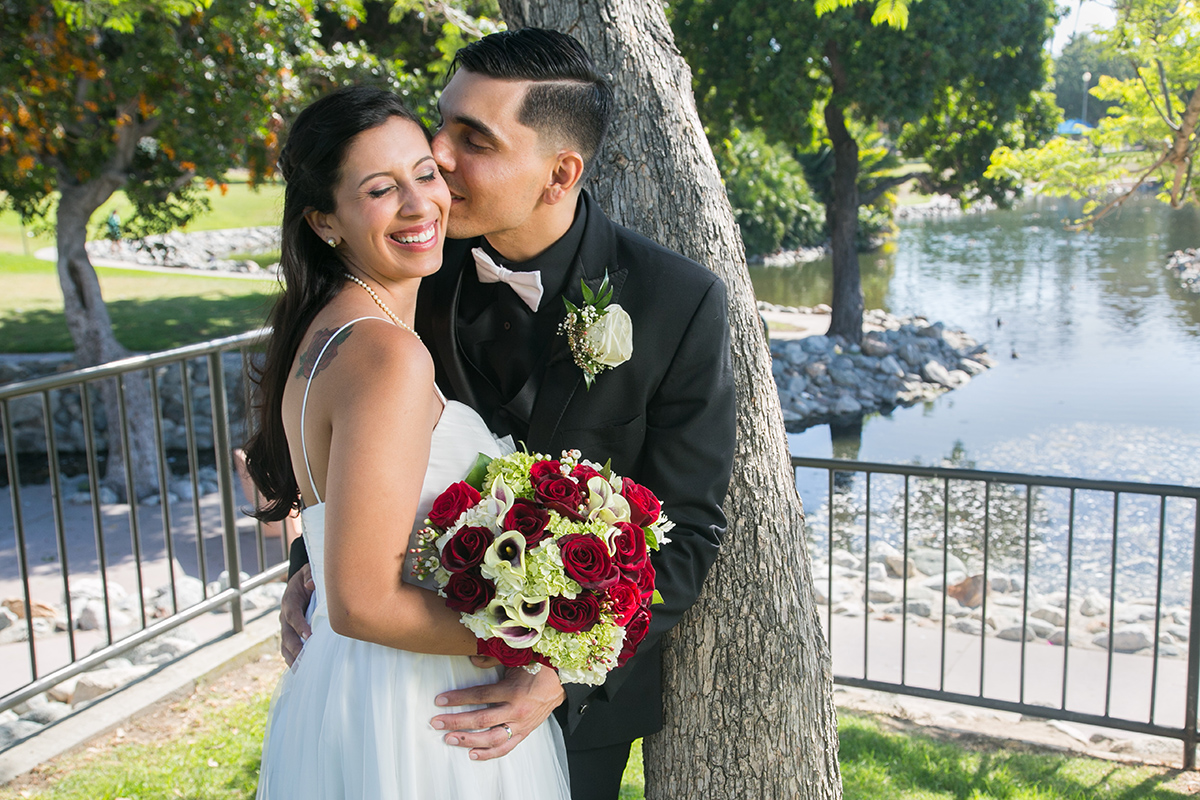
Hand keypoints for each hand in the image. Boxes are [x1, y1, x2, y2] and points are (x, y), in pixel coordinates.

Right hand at [280, 564, 313, 665]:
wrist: (301, 582)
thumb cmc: (309, 577)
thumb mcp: (309, 571)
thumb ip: (310, 575)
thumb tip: (311, 584)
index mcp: (289, 600)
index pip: (292, 614)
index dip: (299, 625)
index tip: (309, 636)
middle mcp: (284, 616)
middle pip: (287, 634)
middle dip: (295, 647)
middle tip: (305, 659)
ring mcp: (285, 627)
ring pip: (285, 645)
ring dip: (292, 658)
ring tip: (302, 670)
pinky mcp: (290, 634)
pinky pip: (288, 649)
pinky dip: (293, 660)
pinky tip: (301, 671)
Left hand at [430, 666, 564, 760]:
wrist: (560, 682)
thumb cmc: (537, 668)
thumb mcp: (515, 659)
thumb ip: (492, 660)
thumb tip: (471, 659)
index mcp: (512, 690)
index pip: (480, 695)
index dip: (458, 698)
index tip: (440, 700)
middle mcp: (516, 710)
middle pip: (481, 719)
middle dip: (456, 721)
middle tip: (437, 722)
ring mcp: (520, 724)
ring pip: (491, 738)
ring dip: (468, 740)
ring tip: (449, 738)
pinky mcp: (524, 733)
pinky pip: (505, 747)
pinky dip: (488, 754)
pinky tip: (472, 754)